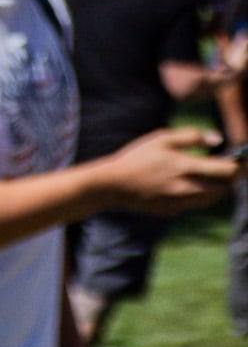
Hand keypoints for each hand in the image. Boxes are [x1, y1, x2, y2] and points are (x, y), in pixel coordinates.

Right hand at [92, 127, 235, 215]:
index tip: (243, 160)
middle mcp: (187, 188)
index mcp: (187, 167)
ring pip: (211, 199)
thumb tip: (218, 139)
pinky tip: (184, 186)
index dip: (241, 165)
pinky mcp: (171, 210)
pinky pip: (193, 204)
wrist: (111, 186)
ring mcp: (180, 202)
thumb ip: (192, 136)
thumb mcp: (162, 139)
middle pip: (225, 188)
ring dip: (215, 188)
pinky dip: (196, 196)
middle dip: (230, 179)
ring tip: (208, 177)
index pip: (228, 170)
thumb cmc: (135, 158)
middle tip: (227, 168)